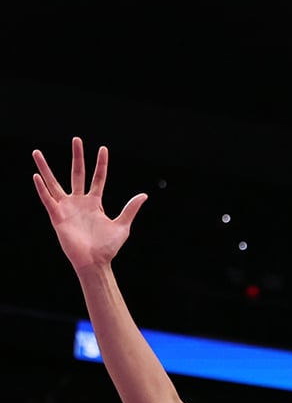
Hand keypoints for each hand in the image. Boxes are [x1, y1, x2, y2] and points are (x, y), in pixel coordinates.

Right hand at [32, 137, 147, 271]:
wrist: (95, 262)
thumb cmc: (108, 247)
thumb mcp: (123, 226)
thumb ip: (130, 209)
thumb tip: (144, 194)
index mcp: (95, 203)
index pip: (98, 178)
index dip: (101, 164)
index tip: (103, 148)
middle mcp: (80, 202)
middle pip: (77, 174)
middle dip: (77, 157)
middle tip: (76, 139)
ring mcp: (67, 208)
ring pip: (54, 183)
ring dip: (46, 168)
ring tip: (37, 152)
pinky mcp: (57, 217)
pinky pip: (48, 200)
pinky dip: (42, 188)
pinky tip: (36, 176)